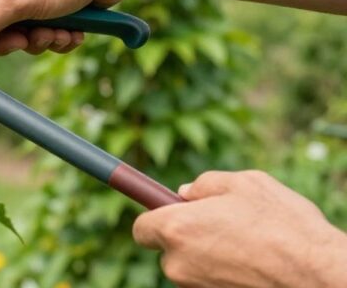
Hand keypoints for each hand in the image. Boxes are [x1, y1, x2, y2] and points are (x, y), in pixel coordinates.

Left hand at [133, 170, 346, 287]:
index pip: (142, 227)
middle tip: (221, 226)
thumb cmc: (284, 226)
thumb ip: (206, 184)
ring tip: (247, 245)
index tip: (170, 212)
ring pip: (191, 269)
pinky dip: (224, 274)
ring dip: (208, 257)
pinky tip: (252, 264)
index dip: (156, 217)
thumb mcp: (245, 184)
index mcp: (177, 228)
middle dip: (187, 238)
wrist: (320, 275)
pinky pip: (211, 282)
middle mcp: (178, 264)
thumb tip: (185, 192)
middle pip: (167, 250)